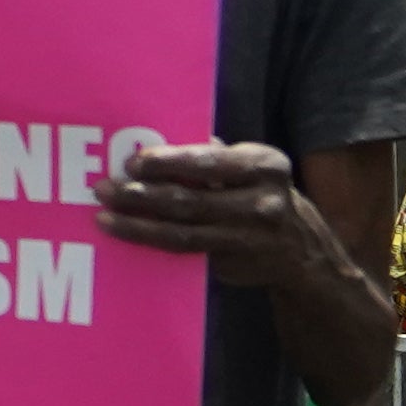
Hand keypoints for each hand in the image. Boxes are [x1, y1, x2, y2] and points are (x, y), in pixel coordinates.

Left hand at [99, 137, 338, 291]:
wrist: (300, 252)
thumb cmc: (260, 194)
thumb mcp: (251, 168)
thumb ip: (214, 155)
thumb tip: (158, 141)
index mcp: (265, 165)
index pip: (209, 162)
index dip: (168, 162)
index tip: (133, 163)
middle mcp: (262, 202)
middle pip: (191, 198)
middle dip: (142, 194)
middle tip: (106, 188)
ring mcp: (248, 238)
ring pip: (183, 231)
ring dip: (138, 223)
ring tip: (105, 215)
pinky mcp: (233, 264)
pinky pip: (185, 252)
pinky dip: (152, 242)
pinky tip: (126, 233)